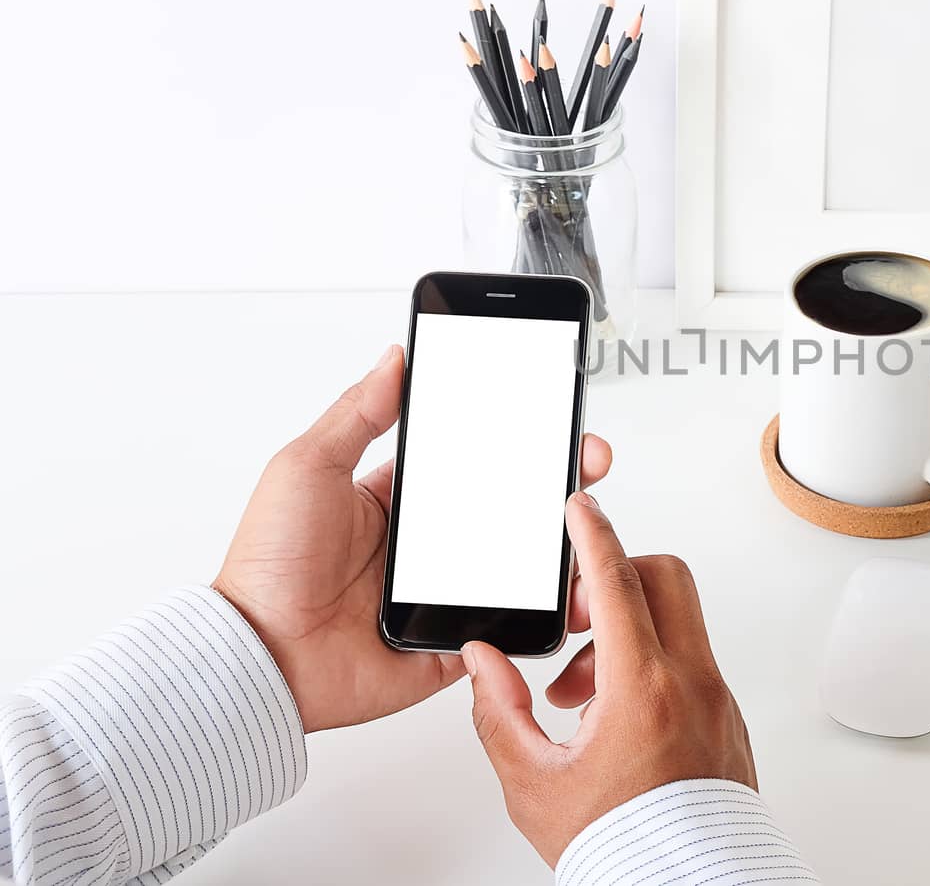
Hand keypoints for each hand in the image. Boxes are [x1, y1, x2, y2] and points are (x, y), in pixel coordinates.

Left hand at [213, 344, 613, 732]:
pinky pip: (507, 632)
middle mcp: (428, 548)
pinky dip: (541, 620)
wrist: (257, 655)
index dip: (517, 440)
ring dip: (561, 552)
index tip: (554, 417)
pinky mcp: (448, 646)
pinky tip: (570, 597)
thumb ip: (358, 412)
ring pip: (520, 571)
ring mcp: (443, 598)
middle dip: (558, 487)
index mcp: (400, 501)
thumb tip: (396, 356)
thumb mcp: (308, 467)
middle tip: (588, 464)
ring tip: (591, 529)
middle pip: (510, 512)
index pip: (474, 461)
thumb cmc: (268, 563)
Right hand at [465, 492, 755, 866]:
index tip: (580, 507)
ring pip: (677, 623)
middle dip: (614, 578)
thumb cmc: (619, 849)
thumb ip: (498, 712)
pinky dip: (650, 666)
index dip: (593, 535)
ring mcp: (718, 700)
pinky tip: (611, 717)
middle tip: (573, 617)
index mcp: (644, 689)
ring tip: (578, 693)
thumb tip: (484, 661)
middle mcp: (692, 683)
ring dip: (625, 632)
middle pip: (663, 580)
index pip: (618, 582)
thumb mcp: (533, 783)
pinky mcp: (728, 720)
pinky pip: (689, 662)